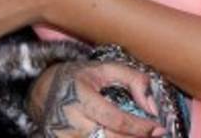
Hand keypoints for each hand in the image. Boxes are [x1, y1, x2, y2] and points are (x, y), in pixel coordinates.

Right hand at [29, 61, 164, 137]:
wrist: (42, 91)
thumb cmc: (78, 78)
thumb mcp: (104, 69)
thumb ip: (133, 80)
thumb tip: (152, 105)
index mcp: (81, 97)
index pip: (114, 119)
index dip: (139, 127)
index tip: (158, 129)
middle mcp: (71, 120)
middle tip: (155, 137)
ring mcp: (65, 137)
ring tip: (140, 137)